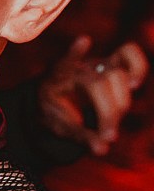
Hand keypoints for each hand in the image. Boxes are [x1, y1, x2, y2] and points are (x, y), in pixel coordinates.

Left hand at [39, 35, 148, 155]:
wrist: (52, 101)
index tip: (84, 41)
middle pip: (100, 84)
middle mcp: (77, 66)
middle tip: (107, 136)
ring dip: (120, 103)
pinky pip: (128, 55)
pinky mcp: (112, 64)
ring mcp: (95, 63)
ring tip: (113, 126)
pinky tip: (136, 83)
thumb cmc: (54, 113)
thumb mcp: (60, 127)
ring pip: (117, 76)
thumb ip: (81, 137)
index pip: (64, 64)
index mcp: (56, 78)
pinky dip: (137, 65)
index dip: (74, 52)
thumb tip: (103, 150)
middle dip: (108, 113)